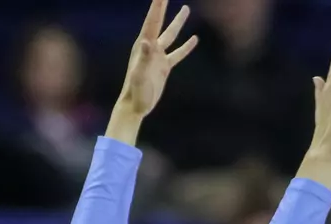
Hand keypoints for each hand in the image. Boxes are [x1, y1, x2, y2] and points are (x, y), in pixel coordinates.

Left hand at [108, 0, 197, 142]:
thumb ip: (144, 58)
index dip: (157, 6)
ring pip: (171, 35)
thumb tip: (146, 41)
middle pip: (159, 22)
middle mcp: (150, 48)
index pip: (152, 21)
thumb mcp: (140, 75)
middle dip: (163, 7)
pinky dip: (186, 47)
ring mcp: (158, 57)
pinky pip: (178, 54)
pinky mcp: (164, 67)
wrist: (135, 106)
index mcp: (143, 46)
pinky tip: (195, 39)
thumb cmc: (135, 91)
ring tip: (186, 8)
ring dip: (178, 22)